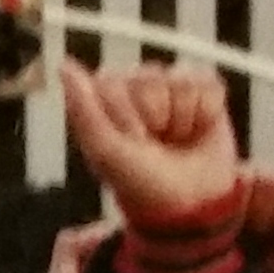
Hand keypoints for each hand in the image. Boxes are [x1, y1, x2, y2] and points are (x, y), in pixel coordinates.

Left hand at [61, 60, 246, 244]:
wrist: (191, 205)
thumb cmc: (143, 183)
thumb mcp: (106, 152)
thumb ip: (84, 109)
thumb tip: (65, 67)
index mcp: (107, 98)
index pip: (113, 82)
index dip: (125, 116)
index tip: (130, 142)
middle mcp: (138, 86)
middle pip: (150, 78)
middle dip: (156, 117)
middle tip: (154, 144)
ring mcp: (172, 86)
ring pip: (180, 82)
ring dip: (182, 119)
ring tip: (176, 139)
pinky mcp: (205, 91)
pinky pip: (208, 86)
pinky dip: (206, 114)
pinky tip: (197, 131)